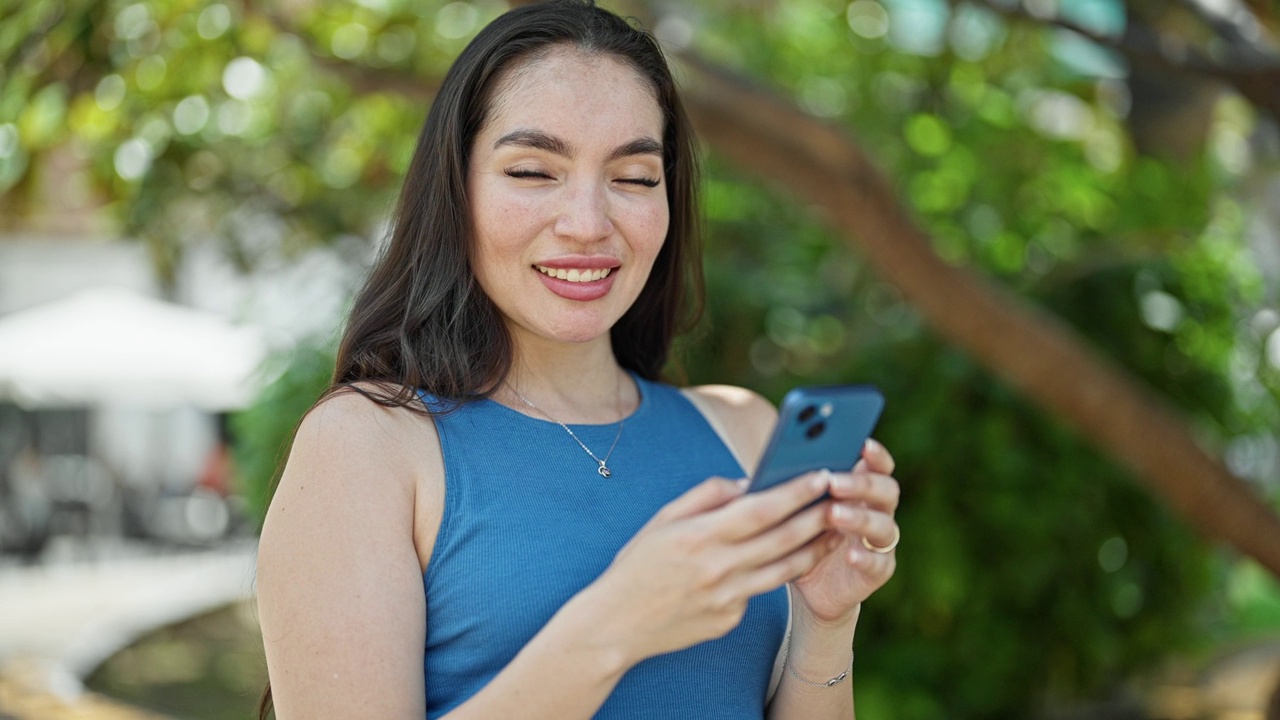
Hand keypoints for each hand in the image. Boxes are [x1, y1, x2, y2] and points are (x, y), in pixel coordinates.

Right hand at [590, 471, 833, 663]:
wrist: (616, 624)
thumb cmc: (638, 565)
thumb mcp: (663, 519)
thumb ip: (706, 496)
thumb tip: (749, 482)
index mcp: (699, 536)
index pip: (761, 508)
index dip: (796, 491)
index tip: (821, 474)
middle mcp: (717, 568)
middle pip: (783, 538)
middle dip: (818, 516)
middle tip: (841, 498)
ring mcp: (726, 598)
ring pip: (785, 569)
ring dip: (815, 547)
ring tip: (832, 529)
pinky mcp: (730, 619)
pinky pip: (760, 591)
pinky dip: (774, 572)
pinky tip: (787, 558)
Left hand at [791, 438, 899, 626]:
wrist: (809, 587)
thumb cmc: (801, 537)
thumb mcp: (795, 511)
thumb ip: (791, 490)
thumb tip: (757, 475)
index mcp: (861, 490)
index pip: (878, 466)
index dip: (875, 454)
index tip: (862, 443)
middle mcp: (877, 512)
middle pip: (886, 490)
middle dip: (862, 484)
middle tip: (833, 482)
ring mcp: (880, 542)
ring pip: (884, 525)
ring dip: (860, 517)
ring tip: (833, 514)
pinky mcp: (878, 570)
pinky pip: (879, 563)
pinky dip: (866, 557)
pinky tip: (849, 554)